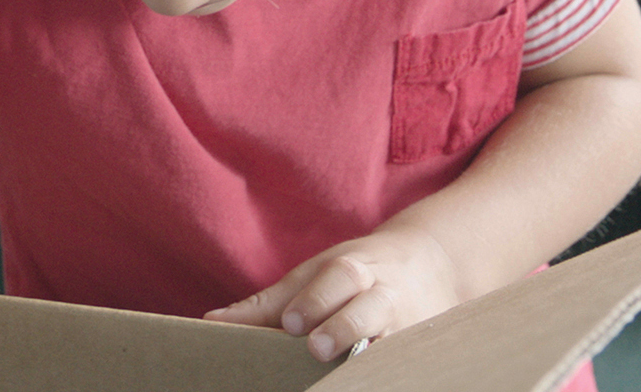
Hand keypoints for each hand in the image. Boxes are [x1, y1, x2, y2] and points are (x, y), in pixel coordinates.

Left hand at [202, 225, 460, 361]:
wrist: (430, 262)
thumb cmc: (352, 274)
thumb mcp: (313, 275)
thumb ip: (268, 303)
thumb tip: (210, 323)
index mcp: (352, 270)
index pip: (335, 279)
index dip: (313, 300)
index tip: (290, 322)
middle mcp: (384, 294)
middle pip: (368, 305)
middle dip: (343, 324)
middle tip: (315, 347)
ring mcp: (410, 323)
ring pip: (396, 338)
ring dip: (374, 354)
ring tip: (350, 376)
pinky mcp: (425, 347)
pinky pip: (411, 362)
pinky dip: (395, 373)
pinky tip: (377, 383)